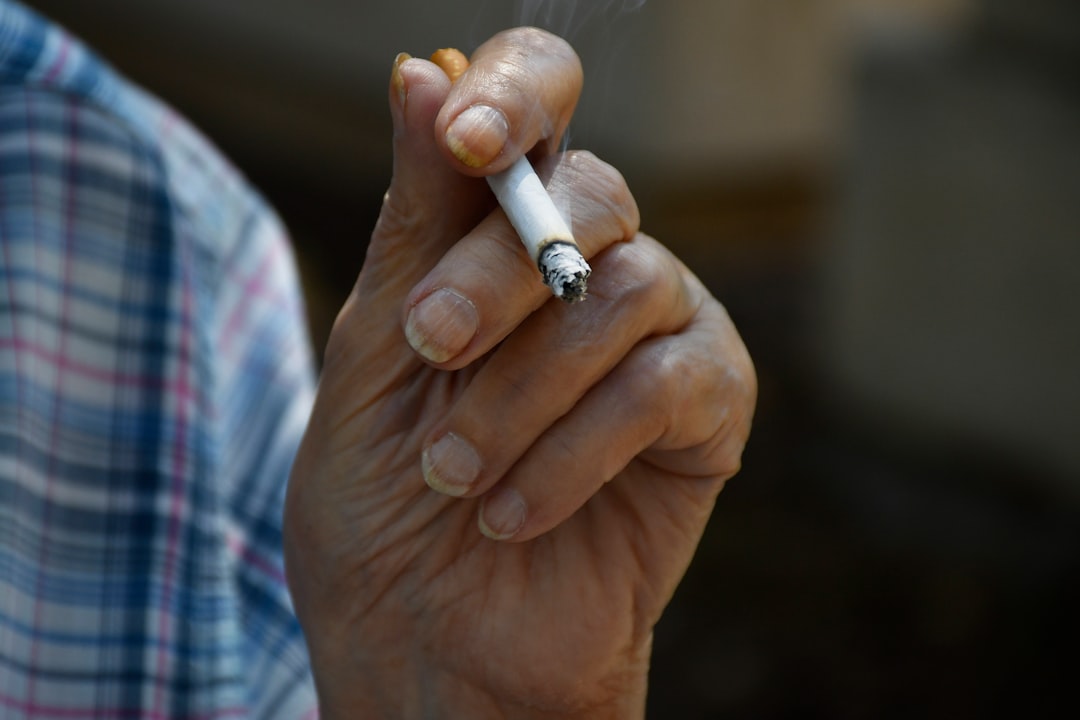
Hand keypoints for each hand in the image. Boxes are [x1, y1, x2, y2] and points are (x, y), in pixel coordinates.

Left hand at [284, 28, 755, 718]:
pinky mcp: (709, 412)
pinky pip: (666, 389)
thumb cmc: (389, 500)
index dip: (516, 93)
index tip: (466, 140)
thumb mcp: (376, 353)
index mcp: (504, 235)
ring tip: (456, 473)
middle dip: (497, 277)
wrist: (435, 643)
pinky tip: (517, 511)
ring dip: (521, 391)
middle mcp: (592, 264)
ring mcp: (660, 333)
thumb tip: (421, 67)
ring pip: (625, 293)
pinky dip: (577, 451)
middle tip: (427, 347)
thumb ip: (415, 221)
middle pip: (591, 195)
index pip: (543, 103)